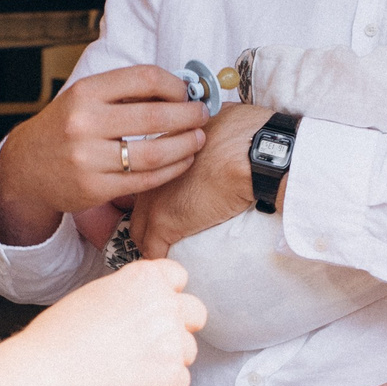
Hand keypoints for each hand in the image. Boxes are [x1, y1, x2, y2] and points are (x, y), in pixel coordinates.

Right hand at [0, 65, 210, 245]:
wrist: (26, 168)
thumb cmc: (65, 128)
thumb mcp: (85, 99)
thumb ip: (125, 93)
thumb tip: (181, 88)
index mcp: (85, 92)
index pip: (145, 79)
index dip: (175, 84)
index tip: (187, 92)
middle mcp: (84, 123)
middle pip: (155, 116)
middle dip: (188, 115)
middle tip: (203, 115)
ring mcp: (88, 159)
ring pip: (154, 153)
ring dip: (186, 145)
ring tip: (198, 138)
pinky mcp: (95, 188)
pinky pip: (145, 180)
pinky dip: (172, 170)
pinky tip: (183, 161)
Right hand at [19, 258, 206, 385]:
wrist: (54, 370)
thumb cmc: (61, 334)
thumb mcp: (96, 294)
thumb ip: (128, 296)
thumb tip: (138, 309)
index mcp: (145, 277)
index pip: (178, 275)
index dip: (168, 293)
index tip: (155, 307)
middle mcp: (165, 303)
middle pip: (196, 312)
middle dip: (181, 326)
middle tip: (153, 341)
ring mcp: (172, 339)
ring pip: (188, 350)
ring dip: (170, 359)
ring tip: (133, 367)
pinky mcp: (172, 374)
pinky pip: (180, 381)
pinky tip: (133, 384)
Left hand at [131, 103, 265, 260]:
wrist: (251, 153)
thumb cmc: (244, 132)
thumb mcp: (215, 117)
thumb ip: (202, 125)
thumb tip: (213, 120)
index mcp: (158, 150)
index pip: (142, 178)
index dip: (152, 196)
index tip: (164, 207)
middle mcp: (148, 174)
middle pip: (135, 207)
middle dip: (145, 222)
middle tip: (160, 236)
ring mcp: (153, 200)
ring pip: (137, 232)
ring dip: (149, 244)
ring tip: (165, 254)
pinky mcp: (165, 224)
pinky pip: (152, 252)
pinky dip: (159, 260)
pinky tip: (169, 267)